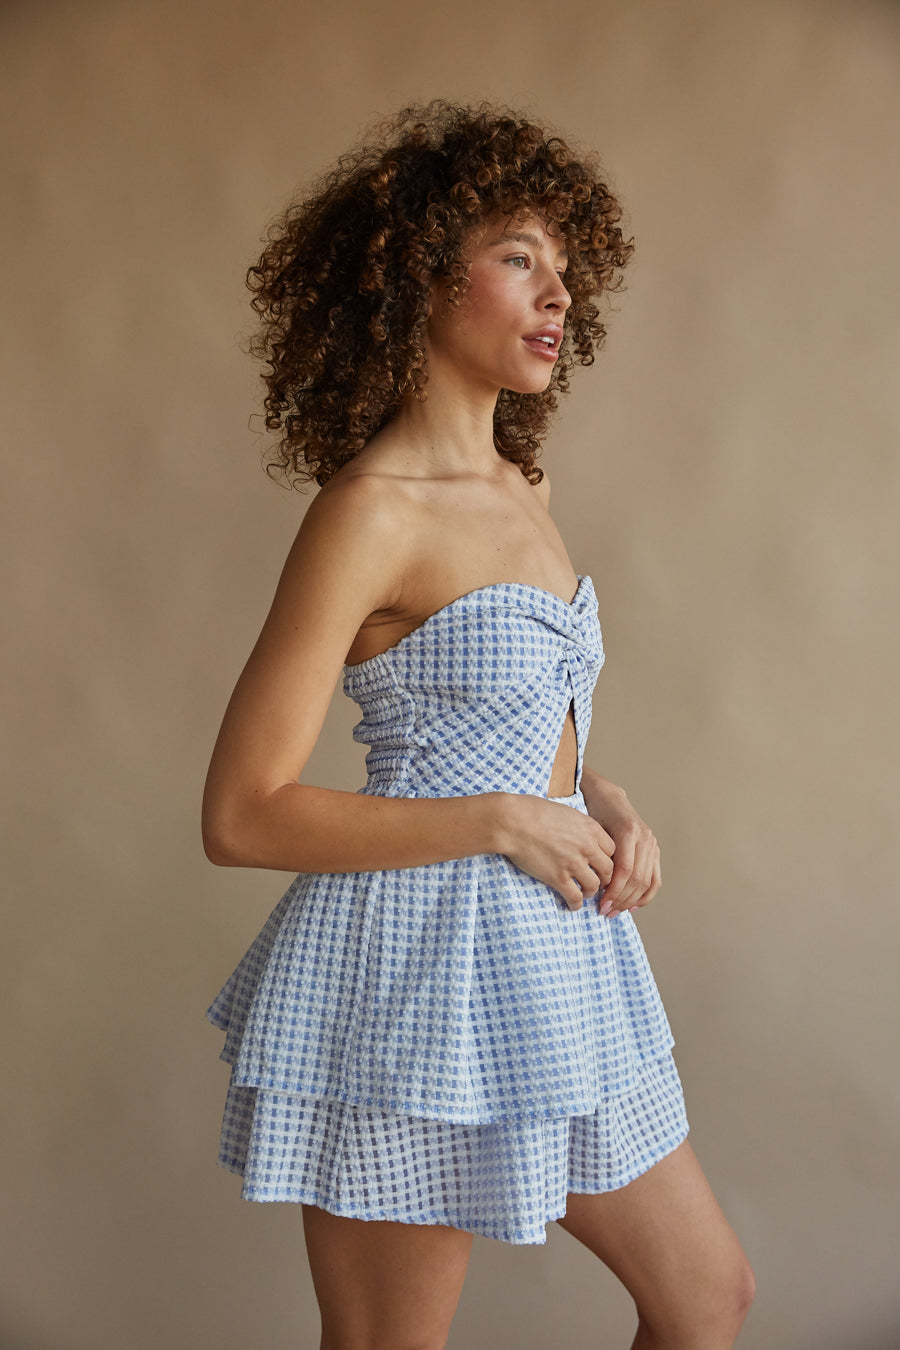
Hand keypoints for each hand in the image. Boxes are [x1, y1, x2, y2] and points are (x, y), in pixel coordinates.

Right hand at [495, 793, 615, 910]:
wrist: (512, 822)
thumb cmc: (532, 811)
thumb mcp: (565, 811)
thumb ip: (578, 826)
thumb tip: (578, 833)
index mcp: (590, 828)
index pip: (613, 850)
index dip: (608, 859)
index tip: (601, 864)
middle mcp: (587, 847)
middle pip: (608, 870)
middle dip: (604, 878)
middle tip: (597, 881)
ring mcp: (573, 864)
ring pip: (594, 886)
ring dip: (590, 892)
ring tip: (584, 893)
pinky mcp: (558, 878)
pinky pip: (575, 897)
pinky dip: (575, 904)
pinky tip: (572, 905)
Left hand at [579, 768, 660, 915]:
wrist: (609, 798)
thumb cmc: (595, 813)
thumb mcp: (592, 829)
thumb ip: (597, 854)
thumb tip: (594, 886)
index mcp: (628, 831)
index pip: (625, 870)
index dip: (614, 891)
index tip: (601, 904)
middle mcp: (644, 838)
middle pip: (637, 878)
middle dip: (621, 899)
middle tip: (606, 911)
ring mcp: (652, 844)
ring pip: (647, 881)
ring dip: (631, 901)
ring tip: (616, 911)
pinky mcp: (655, 850)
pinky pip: (655, 879)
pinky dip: (645, 895)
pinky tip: (633, 906)